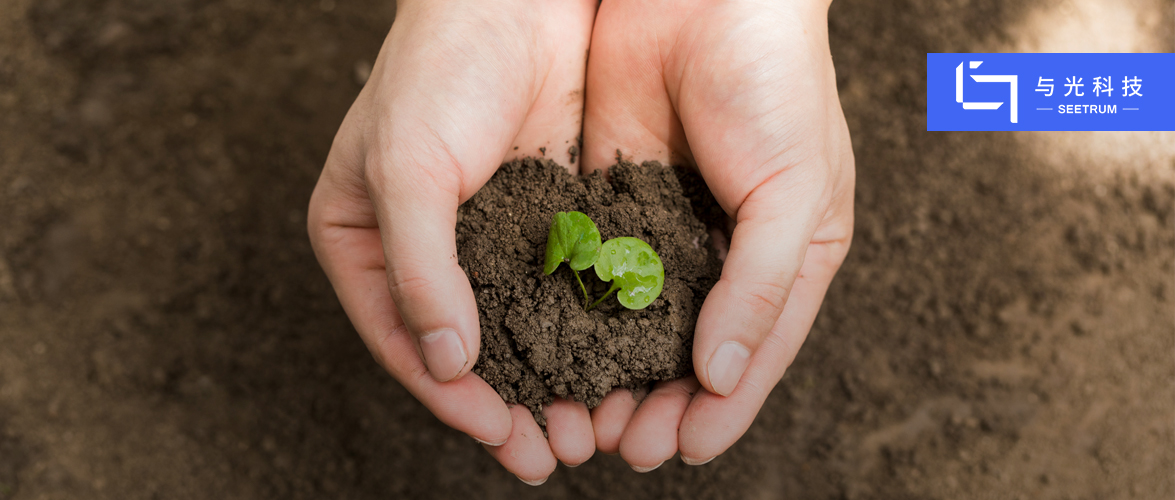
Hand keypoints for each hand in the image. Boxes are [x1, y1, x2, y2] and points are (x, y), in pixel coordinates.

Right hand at [307, 0, 597, 483]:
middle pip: (461, 346)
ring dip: (548, 380)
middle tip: (551, 457)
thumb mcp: (408, 171)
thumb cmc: (439, 69)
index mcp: (361, 238)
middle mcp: (419, 246)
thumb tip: (447, 362)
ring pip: (515, 327)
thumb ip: (420, 271)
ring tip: (586, 431)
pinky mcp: (540, 217)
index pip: (402, 337)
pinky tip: (610, 368)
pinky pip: (558, 289)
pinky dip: (580, 332)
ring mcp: (483, 235)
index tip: (499, 437)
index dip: (449, 396)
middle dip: (506, 405)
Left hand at [580, 0, 854, 468]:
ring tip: (582, 418)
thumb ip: (762, 285)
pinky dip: (576, 315)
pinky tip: (551, 351)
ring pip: (635, 322)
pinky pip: (594, 270)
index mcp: (788, 256)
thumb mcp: (794, 191)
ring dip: (610, 372)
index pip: (755, 351)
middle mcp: (726, 252)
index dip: (722, 407)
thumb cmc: (776, 84)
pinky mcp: (612, 198)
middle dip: (658, 402)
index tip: (680, 449)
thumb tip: (723, 375)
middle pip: (690, 350)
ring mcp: (666, 227)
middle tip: (621, 447)